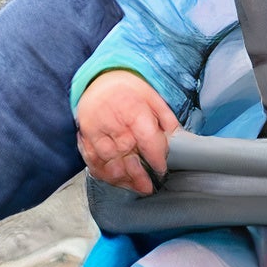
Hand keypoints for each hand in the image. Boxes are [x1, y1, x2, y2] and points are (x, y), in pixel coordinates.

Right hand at [77, 70, 177, 193]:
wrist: (100, 80)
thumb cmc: (129, 91)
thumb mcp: (154, 98)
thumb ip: (167, 121)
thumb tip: (181, 141)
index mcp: (132, 108)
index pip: (146, 139)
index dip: (155, 158)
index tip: (161, 169)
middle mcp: (112, 121)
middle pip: (127, 156)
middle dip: (139, 175)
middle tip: (150, 185)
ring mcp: (96, 132)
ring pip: (109, 164)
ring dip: (124, 179)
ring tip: (137, 186)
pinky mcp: (85, 139)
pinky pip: (94, 163)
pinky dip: (106, 176)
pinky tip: (119, 181)